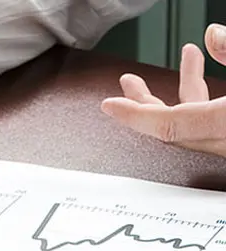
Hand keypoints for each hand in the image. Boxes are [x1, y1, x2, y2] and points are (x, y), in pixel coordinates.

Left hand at [101, 23, 225, 156]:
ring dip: (183, 92)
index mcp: (225, 125)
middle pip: (173, 126)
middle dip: (146, 102)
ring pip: (194, 124)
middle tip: (128, 83)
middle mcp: (225, 141)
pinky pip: (210, 124)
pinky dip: (203, 101)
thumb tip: (212, 35)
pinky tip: (205, 78)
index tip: (109, 106)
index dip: (133, 116)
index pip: (166, 125)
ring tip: (188, 58)